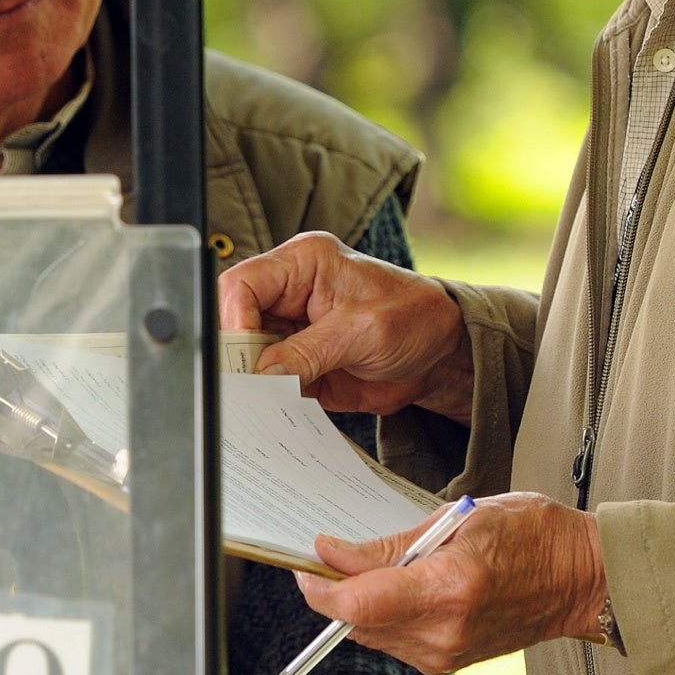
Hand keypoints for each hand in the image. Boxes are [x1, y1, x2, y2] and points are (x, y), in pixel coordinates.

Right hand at [218, 232, 475, 420]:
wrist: (441, 353)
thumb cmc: (414, 317)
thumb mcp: (364, 331)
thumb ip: (309, 352)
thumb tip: (262, 375)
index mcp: (303, 263)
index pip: (242, 285)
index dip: (234, 322)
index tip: (245, 360)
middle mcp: (289, 294)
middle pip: (236, 322)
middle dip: (242, 358)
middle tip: (251, 389)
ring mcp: (291, 331)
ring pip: (248, 357)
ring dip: (256, 383)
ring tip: (269, 403)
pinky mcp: (297, 364)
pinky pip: (270, 383)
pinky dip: (272, 400)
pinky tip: (281, 411)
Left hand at [297, 493, 609, 674]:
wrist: (582, 580)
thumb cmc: (533, 534)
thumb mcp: (463, 517)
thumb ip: (394, 543)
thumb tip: (334, 553)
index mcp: (450, 587)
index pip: (358, 602)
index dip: (320, 583)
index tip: (310, 558)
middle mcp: (444, 631)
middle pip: (355, 620)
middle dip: (335, 588)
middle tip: (337, 553)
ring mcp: (445, 654)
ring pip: (369, 633)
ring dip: (359, 601)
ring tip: (385, 564)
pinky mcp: (446, 664)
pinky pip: (392, 640)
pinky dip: (384, 613)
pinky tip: (404, 586)